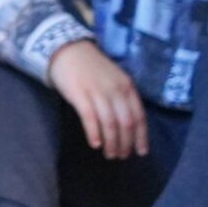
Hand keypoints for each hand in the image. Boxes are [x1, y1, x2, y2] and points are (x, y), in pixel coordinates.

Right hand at [48, 39, 147, 158]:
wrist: (66, 50)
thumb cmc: (90, 67)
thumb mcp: (114, 79)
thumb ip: (122, 97)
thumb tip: (128, 124)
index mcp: (127, 86)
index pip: (139, 116)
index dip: (141, 136)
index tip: (141, 152)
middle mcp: (116, 90)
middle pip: (126, 122)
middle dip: (125, 143)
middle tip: (122, 156)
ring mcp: (97, 92)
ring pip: (110, 123)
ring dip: (111, 142)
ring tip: (109, 154)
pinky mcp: (79, 94)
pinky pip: (89, 117)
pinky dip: (93, 133)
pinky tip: (95, 144)